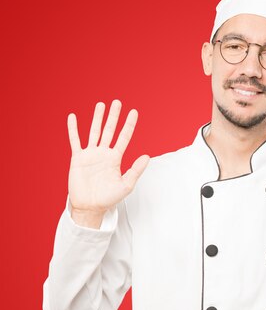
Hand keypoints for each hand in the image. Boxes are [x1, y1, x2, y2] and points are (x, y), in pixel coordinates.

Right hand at [67, 100, 149, 215]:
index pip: (124, 137)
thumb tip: (147, 156)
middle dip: (114, 117)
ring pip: (94, 132)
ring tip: (100, 105)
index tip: (134, 112)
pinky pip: (75, 141)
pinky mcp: (78, 158)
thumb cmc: (109, 198)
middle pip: (109, 130)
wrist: (90, 206)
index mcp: (115, 158)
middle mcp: (104, 153)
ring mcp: (91, 155)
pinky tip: (73, 117)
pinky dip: (74, 129)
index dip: (129, 125)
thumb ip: (136, 170)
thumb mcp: (126, 185)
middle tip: (117, 102)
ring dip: (97, 118)